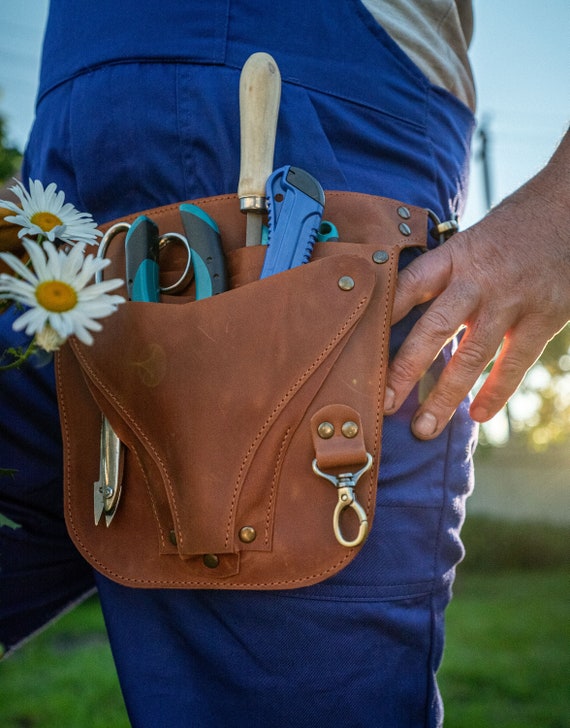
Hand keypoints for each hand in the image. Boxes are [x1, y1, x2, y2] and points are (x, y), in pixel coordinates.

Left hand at [384, 130, 569, 439]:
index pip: (409, 287)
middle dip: (405, 370)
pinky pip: (515, 363)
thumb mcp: (469, 240)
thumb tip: (401, 312)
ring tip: (424, 428)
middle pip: (433, 328)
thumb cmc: (511, 229)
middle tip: (384, 404)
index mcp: (454, 256)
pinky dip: (496, 392)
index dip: (383, 317)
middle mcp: (478, 279)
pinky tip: (479, 417)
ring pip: (472, 355)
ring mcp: (511, 300)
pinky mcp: (544, 317)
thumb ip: (442, 275)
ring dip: (446, 396)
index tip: (358, 349)